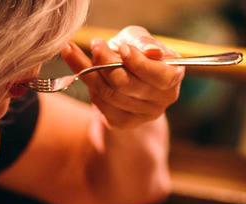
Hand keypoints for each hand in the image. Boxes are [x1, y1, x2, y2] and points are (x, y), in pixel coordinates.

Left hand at [60, 26, 183, 128]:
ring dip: (88, 70)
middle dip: (107, 63)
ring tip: (71, 50)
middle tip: (95, 44)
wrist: (121, 72)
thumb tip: (152, 51)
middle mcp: (162, 100)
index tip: (122, 47)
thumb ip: (144, 42)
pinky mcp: (122, 122)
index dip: (140, 64)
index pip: (161, 77)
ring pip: (110, 94)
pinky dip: (87, 83)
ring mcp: (143, 115)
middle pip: (129, 86)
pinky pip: (101, 104)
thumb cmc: (133, 49)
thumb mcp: (137, 38)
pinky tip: (77, 67)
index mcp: (173, 76)